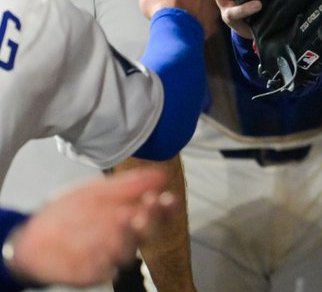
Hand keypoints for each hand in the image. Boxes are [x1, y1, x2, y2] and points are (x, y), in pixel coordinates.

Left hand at [4, 167, 175, 286]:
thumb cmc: (67, 213)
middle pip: (148, 233)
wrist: (30, 236)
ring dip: (128, 236)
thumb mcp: (96, 191)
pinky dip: (103, 259)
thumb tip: (161, 174)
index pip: (157, 214)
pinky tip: (99, 245)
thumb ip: (127, 185)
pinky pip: (103, 270)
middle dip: (151, 219)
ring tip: (123, 217)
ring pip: (128, 252)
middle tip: (147, 206)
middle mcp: (124, 238)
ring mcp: (109, 257)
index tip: (165, 197)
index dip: (165, 208)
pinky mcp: (92, 273)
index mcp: (130, 216)